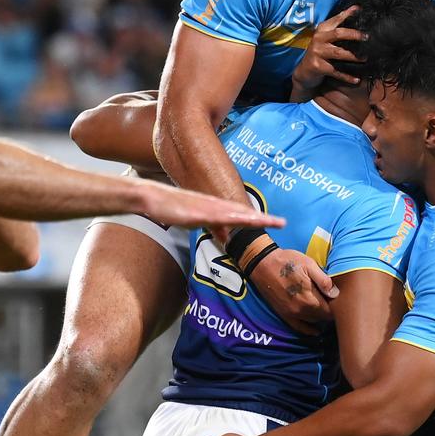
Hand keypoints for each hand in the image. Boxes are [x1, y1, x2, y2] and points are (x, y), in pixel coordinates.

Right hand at [136, 180, 285, 231]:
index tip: (274, 222)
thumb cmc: (170, 208)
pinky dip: (230, 219)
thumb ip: (212, 227)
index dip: (258, 218)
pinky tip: (241, 220)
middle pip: (243, 212)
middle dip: (262, 218)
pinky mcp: (197, 211)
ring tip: (270, 222)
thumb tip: (226, 238)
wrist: (152, 197)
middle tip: (282, 223)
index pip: (241, 214)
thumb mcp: (195, 221)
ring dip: (252, 218)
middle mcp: (215, 205)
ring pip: (234, 214)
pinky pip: (217, 216)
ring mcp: (207, 207)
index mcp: (215, 208)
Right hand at [248, 249, 337, 333]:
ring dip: (320, 317)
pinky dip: (309, 330)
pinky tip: (315, 330)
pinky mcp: (284, 314)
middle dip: (329, 311)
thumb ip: (323, 280)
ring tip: (324, 310)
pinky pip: (299, 327)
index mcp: (310, 299)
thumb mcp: (308, 264)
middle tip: (332, 302)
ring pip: (313, 322)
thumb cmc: (287, 261)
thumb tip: (336, 294)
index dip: (337, 305)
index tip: (339, 299)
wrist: (262, 264)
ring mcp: (292, 314)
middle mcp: (302, 310)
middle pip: (323, 317)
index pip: (331, 310)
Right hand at [290, 6, 365, 101]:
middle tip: (367, 37)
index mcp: (321, 30)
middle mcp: (318, 39)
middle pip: (338, 34)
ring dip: (353, 56)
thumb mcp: (325, 38)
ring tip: (365, 58)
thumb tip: (356, 10)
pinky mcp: (318, 66)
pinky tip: (356, 79)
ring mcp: (317, 53)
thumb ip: (337, 26)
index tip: (359, 10)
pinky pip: (335, 71)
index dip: (347, 14)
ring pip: (338, 53)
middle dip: (354, 35)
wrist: (304, 72)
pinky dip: (346, 76)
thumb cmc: (320, 53)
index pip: (335, 20)